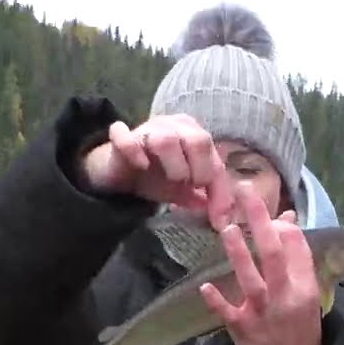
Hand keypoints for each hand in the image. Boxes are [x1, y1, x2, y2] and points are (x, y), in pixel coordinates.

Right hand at [83, 114, 233, 229]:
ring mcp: (146, 128)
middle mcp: (173, 125)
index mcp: (193, 134)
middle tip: (191, 186)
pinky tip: (141, 166)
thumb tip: (225, 217)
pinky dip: (134, 151)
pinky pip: (125, 137)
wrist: (118, 172)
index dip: (220, 190)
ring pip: (166, 140)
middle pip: (198, 140)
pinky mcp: (121, 138)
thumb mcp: (184, 190)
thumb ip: (205, 198)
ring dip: (174, 165)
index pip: (215, 158)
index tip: (220, 219)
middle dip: (200, 170)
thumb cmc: (156, 176)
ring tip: (173, 179)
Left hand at [200, 183, 322, 344]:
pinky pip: (228, 313)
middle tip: (244, 192)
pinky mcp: (243, 330)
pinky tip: (205, 287)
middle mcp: (286, 298)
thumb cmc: (300, 327)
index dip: (282, 225)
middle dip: (260, 221)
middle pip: (274, 254)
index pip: (296, 248)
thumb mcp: (307, 293)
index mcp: (306, 287)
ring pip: (251, 279)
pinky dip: (217, 301)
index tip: (272, 211)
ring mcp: (263, 314)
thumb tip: (285, 219)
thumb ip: (296, 259)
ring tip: (227, 228)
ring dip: (238, 253)